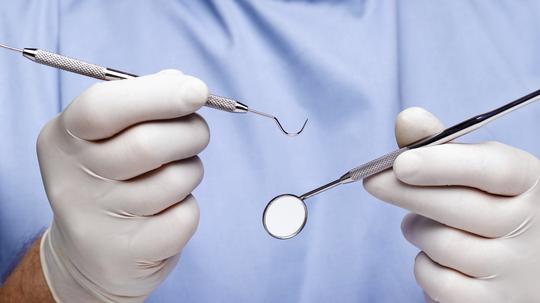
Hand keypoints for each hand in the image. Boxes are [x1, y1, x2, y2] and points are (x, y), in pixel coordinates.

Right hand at [37, 70, 209, 301]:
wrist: (91, 256)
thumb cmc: (110, 181)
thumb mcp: (107, 137)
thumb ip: (141, 103)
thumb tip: (182, 83)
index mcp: (63, 139)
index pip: (102, 108)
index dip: (157, 95)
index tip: (198, 90)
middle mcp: (72, 180)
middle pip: (148, 144)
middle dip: (190, 132)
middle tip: (197, 133)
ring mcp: (98, 221)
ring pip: (175, 180)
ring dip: (191, 170)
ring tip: (174, 176)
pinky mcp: (128, 252)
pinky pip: (185, 215)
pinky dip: (188, 207)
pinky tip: (166, 212)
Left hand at [364, 107, 539, 302]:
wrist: (525, 267)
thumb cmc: (490, 209)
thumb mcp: (478, 174)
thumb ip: (441, 147)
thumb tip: (407, 120)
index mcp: (529, 182)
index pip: (495, 169)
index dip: (445, 164)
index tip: (401, 162)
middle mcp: (531, 226)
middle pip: (459, 207)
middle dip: (406, 192)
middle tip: (373, 181)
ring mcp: (515, 269)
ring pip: (442, 244)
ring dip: (418, 231)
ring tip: (424, 225)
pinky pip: (438, 282)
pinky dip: (425, 268)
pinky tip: (436, 258)